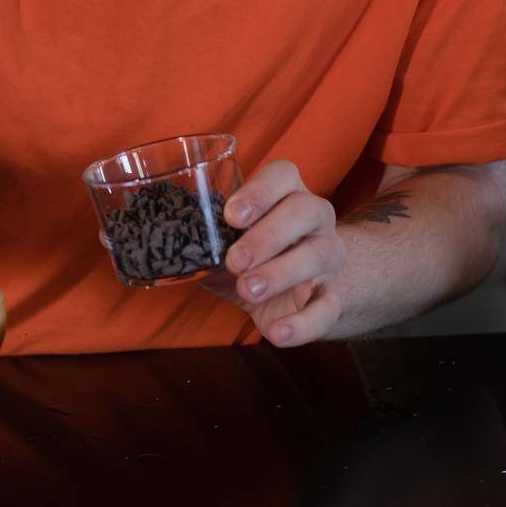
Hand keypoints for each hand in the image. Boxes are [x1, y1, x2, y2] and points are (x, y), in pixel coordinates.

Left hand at [207, 160, 346, 347]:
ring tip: (249, 289)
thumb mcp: (231, 244)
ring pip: (317, 255)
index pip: (283, 174)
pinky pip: (327, 309)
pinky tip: (277, 332)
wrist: (304, 293)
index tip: (231, 215)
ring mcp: (329, 257)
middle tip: (235, 260)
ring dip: (280, 273)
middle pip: (305, 210)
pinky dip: (302, 324)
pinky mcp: (334, 298)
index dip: (259, 191)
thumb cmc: (258, 258)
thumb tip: (171, 253)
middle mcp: (315, 219)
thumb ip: (208, 244)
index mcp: (288, 194)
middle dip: (267, 235)